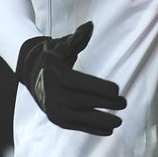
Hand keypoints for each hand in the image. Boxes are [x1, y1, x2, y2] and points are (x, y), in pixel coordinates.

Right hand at [15, 21, 126, 135]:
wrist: (33, 70)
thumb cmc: (56, 55)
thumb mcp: (63, 43)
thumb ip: (78, 37)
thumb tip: (89, 26)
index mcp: (54, 73)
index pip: (77, 83)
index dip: (97, 87)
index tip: (118, 89)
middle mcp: (50, 92)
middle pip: (77, 101)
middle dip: (102, 104)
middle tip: (124, 104)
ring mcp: (51, 107)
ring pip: (75, 118)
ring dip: (97, 121)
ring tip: (118, 121)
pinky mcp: (54, 117)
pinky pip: (73, 125)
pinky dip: (90, 129)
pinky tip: (108, 130)